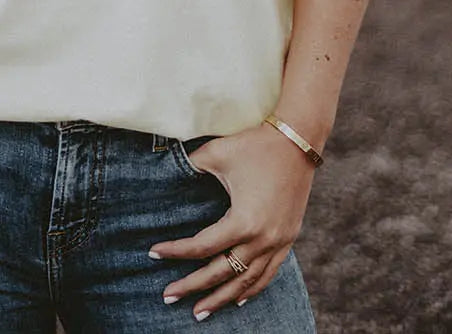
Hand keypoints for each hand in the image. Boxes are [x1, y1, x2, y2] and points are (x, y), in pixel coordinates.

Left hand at [149, 123, 315, 318]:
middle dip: (193, 287)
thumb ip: (189, 166)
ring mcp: (278, 242)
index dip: (175, 251)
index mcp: (243, 221)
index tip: (153, 253)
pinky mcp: (288, 238)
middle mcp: (262, 239)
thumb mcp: (217, 153)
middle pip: (222, 273)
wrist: (298, 139)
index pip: (202, 247)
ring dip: (221, 298)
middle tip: (168, 296)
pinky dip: (252, 289)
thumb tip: (164, 171)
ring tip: (199, 312)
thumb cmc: (254, 144)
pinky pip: (269, 273)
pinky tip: (238, 298)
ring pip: (246, 282)